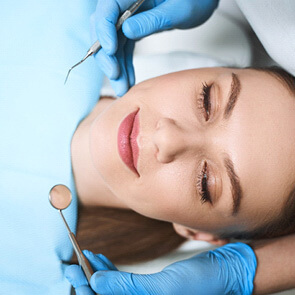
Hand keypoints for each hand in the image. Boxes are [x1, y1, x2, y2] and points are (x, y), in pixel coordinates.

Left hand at [65, 242, 256, 294]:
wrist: (227, 270)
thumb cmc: (202, 283)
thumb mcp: (163, 288)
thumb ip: (129, 289)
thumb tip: (96, 283)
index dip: (85, 288)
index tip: (70, 271)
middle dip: (86, 280)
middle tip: (70, 264)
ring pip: (113, 289)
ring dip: (97, 272)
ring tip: (84, 257)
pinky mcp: (151, 286)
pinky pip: (124, 281)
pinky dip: (111, 269)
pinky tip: (101, 260)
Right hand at [91, 0, 218, 95]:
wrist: (202, 0)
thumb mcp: (180, 9)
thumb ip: (153, 19)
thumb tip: (127, 30)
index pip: (109, 7)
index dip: (105, 30)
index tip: (111, 51)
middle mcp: (127, 2)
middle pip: (105, 28)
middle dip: (106, 55)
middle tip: (115, 75)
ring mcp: (129, 16)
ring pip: (113, 42)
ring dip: (115, 66)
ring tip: (122, 88)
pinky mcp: (134, 28)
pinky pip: (124, 47)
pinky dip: (124, 65)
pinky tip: (128, 80)